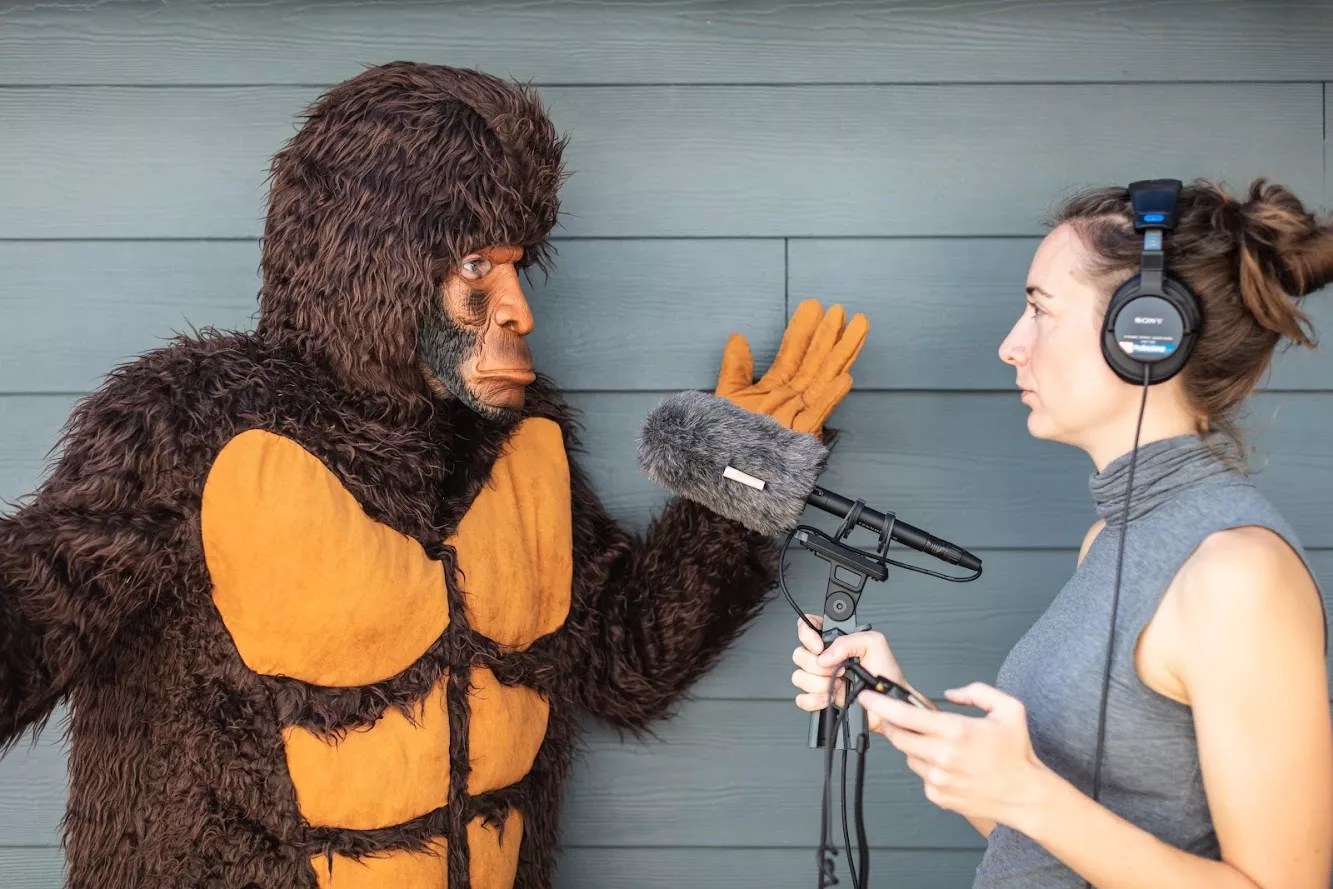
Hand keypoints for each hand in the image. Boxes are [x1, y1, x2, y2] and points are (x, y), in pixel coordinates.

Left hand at [715, 298, 868, 434]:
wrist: (729, 471)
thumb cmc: (729, 439)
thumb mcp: (729, 396)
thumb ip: (736, 368)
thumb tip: (738, 337)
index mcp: (776, 389)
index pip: (794, 353)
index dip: (803, 330)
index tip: (814, 306)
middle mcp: (792, 399)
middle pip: (815, 362)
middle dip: (828, 336)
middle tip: (839, 310)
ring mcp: (799, 416)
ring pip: (824, 379)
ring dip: (841, 355)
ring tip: (857, 330)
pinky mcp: (801, 436)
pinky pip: (818, 413)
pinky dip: (831, 396)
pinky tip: (845, 378)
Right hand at [791, 615, 907, 718]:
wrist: (889, 701)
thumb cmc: (886, 672)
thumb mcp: (873, 643)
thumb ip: (847, 642)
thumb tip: (825, 655)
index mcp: (835, 640)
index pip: (807, 626)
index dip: (807, 635)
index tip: (819, 647)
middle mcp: (825, 657)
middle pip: (799, 654)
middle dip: (817, 665)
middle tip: (838, 669)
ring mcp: (821, 678)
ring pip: (798, 677)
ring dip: (818, 683)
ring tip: (838, 685)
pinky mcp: (820, 697)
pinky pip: (801, 699)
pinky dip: (813, 700)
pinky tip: (829, 697)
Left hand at [860, 681, 1050, 825]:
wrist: (1025, 794)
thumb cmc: (1017, 754)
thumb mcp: (1008, 708)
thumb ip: (976, 692)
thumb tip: (950, 693)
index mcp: (955, 731)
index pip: (905, 715)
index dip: (881, 704)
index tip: (867, 696)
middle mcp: (942, 756)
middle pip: (898, 736)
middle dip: (896, 724)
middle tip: (906, 719)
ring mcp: (938, 779)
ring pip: (908, 755)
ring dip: (916, 746)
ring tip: (942, 745)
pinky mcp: (937, 795)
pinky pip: (920, 775)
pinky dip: (927, 766)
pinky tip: (949, 765)